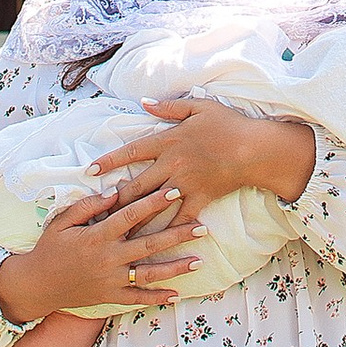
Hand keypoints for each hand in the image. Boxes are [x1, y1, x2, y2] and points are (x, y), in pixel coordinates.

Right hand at [0, 181, 202, 324]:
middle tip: (202, 226)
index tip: (174, 191)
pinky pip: (138, 298)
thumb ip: (87, 206)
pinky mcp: (110, 296)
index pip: (131, 215)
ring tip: (199, 261)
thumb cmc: (49, 248)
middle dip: (177, 234)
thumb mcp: (62, 222)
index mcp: (97, 236)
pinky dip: (157, 297)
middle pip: (149, 244)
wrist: (37, 285)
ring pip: (149, 273)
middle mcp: (108, 258)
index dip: (153, 203)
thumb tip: (114, 192)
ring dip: (176, 267)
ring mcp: (111, 280)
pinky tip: (177, 295)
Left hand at [107, 95, 317, 213]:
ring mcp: (185, 184)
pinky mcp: (199, 199)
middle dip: (115, 198)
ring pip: (153, 205)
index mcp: (168, 141)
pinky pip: (179, 219)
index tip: (90, 170)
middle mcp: (172, 164)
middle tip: (97, 210)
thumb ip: (169, 107)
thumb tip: (144, 102)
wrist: (255, 149)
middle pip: (136, 184)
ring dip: (133, 219)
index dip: (109, 161)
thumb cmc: (228, 124)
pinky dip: (167, 231)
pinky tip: (154, 244)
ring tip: (116, 232)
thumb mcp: (198, 106)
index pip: (131, 151)